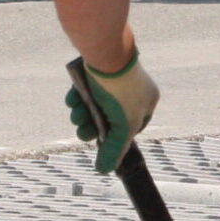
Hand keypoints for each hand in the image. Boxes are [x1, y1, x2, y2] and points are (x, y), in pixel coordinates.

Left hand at [65, 51, 159, 173]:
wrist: (104, 51)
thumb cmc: (120, 89)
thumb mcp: (122, 125)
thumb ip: (115, 149)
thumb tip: (104, 169)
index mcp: (147, 99)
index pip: (133, 127)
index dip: (116, 138)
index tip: (103, 144)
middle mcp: (133, 87)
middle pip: (109, 117)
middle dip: (93, 126)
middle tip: (82, 131)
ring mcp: (114, 77)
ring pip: (95, 103)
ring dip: (83, 113)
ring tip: (75, 114)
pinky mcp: (97, 68)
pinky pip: (86, 87)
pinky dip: (78, 96)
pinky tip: (72, 98)